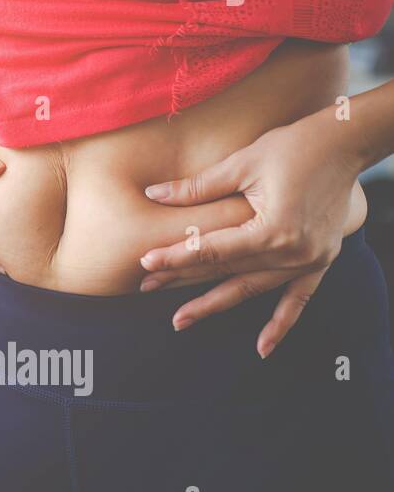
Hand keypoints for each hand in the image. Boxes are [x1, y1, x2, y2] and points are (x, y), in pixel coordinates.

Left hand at [137, 111, 362, 357]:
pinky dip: (281, 324)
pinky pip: (298, 299)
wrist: (345, 144)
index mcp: (273, 230)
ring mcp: (310, 261)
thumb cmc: (292, 147)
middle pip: (227, 272)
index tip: (145, 264)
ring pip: (252, 289)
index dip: (176, 256)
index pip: (213, 251)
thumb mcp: (242, 163)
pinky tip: (262, 348)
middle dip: (184, 281)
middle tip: (145, 290)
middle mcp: (293, 253)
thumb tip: (153, 194)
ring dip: (216, 304)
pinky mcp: (320, 260)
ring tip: (180, 320)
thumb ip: (197, 188)